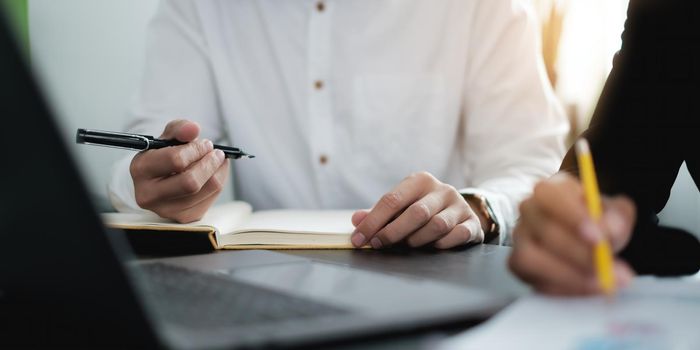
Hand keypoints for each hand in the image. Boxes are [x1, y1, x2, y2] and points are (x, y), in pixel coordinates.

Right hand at [129, 119, 228, 222]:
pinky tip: (213, 173)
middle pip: (191, 182)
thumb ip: (180, 128)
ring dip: (218, 171)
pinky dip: (218, 182)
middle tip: (216, 152)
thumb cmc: (165, 154)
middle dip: (209, 163)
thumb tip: (193, 128)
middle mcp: (148, 195)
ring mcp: (166, 210)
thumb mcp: (168, 137)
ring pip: (205, 190)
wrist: (160, 178)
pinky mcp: (183, 217)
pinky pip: (210, 199)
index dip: (197, 150)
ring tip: (216, 160)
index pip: (175, 160)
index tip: (206, 143)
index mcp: (141, 170)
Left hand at [350, 171, 483, 248]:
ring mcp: (459, 205)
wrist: (461, 211)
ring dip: (418, 240)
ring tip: (408, 245)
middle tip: (379, 245)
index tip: (359, 239)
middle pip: (416, 213)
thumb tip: (356, 220)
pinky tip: (433, 247)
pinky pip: (457, 235)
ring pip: (437, 225)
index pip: (392, 200)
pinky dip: (442, 244)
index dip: (373, 222)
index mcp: (419, 181)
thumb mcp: (401, 206)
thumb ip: (377, 214)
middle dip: (393, 232)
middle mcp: (442, 190)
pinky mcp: (472, 222)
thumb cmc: (423, 209)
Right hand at [509, 173, 636, 294]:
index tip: (599, 238)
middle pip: (544, 230)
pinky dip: (562, 289)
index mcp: (550, 190)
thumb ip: (617, 217)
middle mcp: (529, 210)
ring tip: (602, 283)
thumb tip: (612, 229)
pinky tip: (585, 289)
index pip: (548, 195)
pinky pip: (532, 279)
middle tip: (607, 268)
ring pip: (530, 257)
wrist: (587, 245)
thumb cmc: (597, 224)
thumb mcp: (614, 214)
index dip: (572, 217)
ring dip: (568, 274)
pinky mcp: (517, 264)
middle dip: (578, 253)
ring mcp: (520, 237)